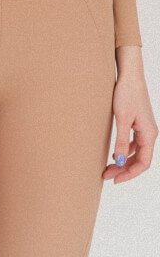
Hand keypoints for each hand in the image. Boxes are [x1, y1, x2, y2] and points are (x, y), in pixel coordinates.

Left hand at [102, 56, 156, 183]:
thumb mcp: (121, 119)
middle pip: (140, 160)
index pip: (143, 163)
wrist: (129, 76)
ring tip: (108, 168)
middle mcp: (150, 134)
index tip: (115, 180)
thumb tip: (120, 162)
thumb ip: (121, 142)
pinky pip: (134, 144)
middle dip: (124, 170)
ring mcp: (144, 129)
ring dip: (124, 162)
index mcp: (149, 135)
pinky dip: (125, 152)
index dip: (130, 174)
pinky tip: (114, 154)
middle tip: (106, 175)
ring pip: (137, 153)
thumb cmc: (126, 94)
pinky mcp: (138, 124)